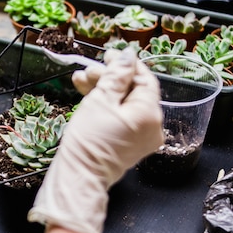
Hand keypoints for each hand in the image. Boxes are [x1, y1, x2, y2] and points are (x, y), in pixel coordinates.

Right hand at [28, 49, 163, 232]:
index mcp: (150, 114)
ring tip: (81, 80)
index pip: (145, 80)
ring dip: (105, 91)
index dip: (127, 65)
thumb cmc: (89, 140)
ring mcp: (143, 138)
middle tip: (90, 70)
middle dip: (111, 78)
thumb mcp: (100, 99)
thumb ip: (117, 75)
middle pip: (134, 92)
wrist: (79, 177)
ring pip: (125, 105)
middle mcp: (153, 127)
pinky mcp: (131, 145)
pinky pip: (123, 119)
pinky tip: (87, 96)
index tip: (109, 55)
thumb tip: (128, 56)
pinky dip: (108, 108)